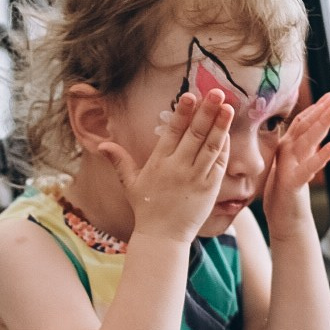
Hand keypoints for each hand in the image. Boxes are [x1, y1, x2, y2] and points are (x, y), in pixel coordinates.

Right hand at [99, 90, 233, 243]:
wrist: (162, 237)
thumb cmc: (146, 208)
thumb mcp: (129, 183)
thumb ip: (119, 160)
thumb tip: (102, 144)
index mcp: (159, 162)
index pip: (172, 131)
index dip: (182, 112)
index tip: (190, 95)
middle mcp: (178, 167)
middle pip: (195, 134)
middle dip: (206, 112)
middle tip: (216, 92)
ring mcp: (196, 177)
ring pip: (211, 146)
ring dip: (220, 125)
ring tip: (227, 106)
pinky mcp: (209, 188)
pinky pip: (219, 163)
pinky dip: (224, 146)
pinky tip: (227, 131)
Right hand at [262, 91, 329, 239]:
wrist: (283, 218)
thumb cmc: (290, 189)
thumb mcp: (298, 161)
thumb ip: (304, 143)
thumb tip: (317, 125)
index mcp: (289, 144)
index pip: (305, 119)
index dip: (320, 105)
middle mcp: (287, 151)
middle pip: (306, 124)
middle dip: (325, 107)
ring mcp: (288, 165)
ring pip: (307, 140)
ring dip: (323, 124)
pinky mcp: (291, 183)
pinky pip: (308, 168)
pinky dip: (321, 157)